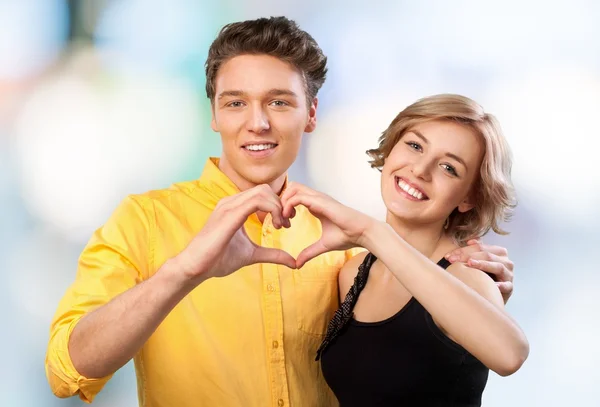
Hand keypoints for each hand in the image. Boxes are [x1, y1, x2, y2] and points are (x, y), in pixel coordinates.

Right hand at [173, 185, 295, 284]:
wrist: (196, 267)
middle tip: (286, 224)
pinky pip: (257, 201)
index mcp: (235, 207)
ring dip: (277, 207)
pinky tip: (274, 225)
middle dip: (280, 204)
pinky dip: (272, 209)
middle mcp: (231, 202)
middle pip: (264, 189)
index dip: (278, 205)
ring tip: (280, 225)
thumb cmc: (218, 260)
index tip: (285, 224)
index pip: (262, 194)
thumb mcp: (252, 255)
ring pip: (262, 192)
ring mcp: (229, 205)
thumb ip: (272, 254)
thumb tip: (293, 262)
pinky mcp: (229, 213)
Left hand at [280, 182, 372, 267]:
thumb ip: (309, 252)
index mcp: (316, 205)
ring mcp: (319, 198)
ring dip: (284, 202)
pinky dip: (289, 205)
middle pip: (292, 188)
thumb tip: (297, 264)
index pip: (295, 196)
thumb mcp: (323, 245)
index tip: (284, 224)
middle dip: (281, 201)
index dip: (285, 207)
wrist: (362, 233)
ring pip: (293, 188)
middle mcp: (317, 198)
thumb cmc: (348, 236)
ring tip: (284, 219)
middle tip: (281, 219)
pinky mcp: (321, 202)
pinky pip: (299, 197)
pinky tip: (289, 218)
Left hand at [445, 239, 513, 302]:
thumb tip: (470, 241)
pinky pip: (506, 285)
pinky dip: (500, 285)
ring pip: (497, 266)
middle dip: (468, 256)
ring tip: (470, 264)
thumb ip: (476, 250)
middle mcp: (506, 262)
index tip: (448, 256)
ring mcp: (509, 274)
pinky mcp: (510, 288)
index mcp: (499, 252)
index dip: (463, 250)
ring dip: (483, 264)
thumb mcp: (481, 261)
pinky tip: (492, 285)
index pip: (480, 247)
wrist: (495, 294)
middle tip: (453, 260)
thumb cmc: (486, 276)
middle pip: (487, 255)